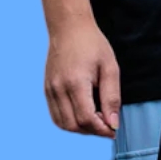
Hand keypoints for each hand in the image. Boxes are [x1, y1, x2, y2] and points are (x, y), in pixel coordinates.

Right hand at [44, 17, 121, 136]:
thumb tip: (113, 123)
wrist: (69, 28)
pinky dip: (69, 122)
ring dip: (81, 129)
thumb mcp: (110, 67)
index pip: (86, 118)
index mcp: (75, 82)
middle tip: (107, 124)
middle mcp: (59, 89)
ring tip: (96, 120)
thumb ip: (112, 97)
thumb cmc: (92, 44)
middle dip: (92, 131)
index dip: (101, 129)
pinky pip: (56, 115)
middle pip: (74, 125)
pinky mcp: (47, 89)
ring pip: (63, 124)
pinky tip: (82, 114)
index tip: (113, 130)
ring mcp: (50, 90)